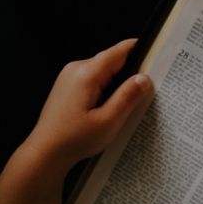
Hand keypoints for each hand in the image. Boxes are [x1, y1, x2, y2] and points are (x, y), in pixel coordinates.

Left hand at [20, 39, 151, 170]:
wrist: (45, 152)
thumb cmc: (74, 139)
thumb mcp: (108, 122)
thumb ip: (127, 97)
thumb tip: (144, 78)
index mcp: (87, 73)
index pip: (119, 51)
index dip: (139, 50)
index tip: (157, 54)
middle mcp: (76, 69)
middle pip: (111, 61)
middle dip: (130, 72)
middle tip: (149, 89)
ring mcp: (69, 77)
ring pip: (103, 72)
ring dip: (117, 84)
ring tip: (131, 103)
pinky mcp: (67, 87)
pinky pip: (93, 81)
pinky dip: (106, 90)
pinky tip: (111, 108)